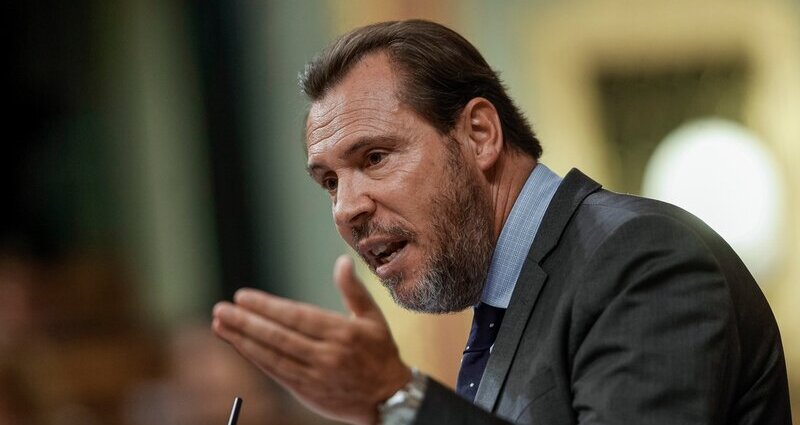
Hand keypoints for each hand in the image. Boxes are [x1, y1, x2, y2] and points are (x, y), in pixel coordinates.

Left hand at [212, 255, 411, 424]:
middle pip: (279, 336)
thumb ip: (354, 290)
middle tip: (222, 309)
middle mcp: (327, 355)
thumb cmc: (381, 353)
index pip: (297, 317)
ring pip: (273, 356)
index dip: (268, 307)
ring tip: (221, 325)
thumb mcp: (374, 318)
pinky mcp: (307, 392)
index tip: (243, 297)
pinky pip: (276, 372)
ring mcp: (315, 375)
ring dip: (243, 341)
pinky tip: (240, 345)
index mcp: (343, 333)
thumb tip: (342, 261)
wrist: (389, 399)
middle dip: (247, 322)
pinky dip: (255, 358)